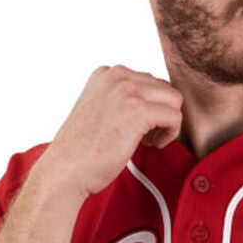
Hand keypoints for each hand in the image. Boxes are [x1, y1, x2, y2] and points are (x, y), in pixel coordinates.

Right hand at [34, 64, 184, 200]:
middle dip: (161, 114)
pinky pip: (175, 117)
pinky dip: (170, 134)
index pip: (149, 81)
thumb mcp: (101, 111)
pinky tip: (151, 145)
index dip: (150, 107)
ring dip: (167, 123)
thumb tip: (155, 103)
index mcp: (107, 73)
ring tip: (148, 141)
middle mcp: (117, 76)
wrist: (68, 169)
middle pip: (165, 88)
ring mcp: (128, 91)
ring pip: (174, 100)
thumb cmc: (83, 150)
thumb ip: (123, 100)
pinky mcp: (138, 111)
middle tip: (144, 137)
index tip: (136, 128)